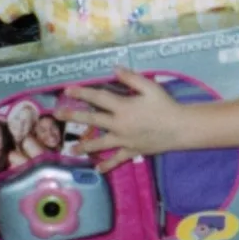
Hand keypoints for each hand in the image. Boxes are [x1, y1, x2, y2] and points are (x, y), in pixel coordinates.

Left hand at [59, 68, 184, 170]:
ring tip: (71, 149)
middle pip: (92, 119)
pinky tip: (98, 169)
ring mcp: (124, 140)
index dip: (81, 93)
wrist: (180, 128)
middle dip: (74, 116)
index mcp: (122, 107)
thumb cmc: (165, 105)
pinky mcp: (132, 151)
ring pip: (100, 143)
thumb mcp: (149, 87)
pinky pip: (117, 159)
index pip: (97, 98)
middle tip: (58, 115)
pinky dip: (108, 165)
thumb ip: (130, 78)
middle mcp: (119, 124)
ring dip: (85, 146)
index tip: (67, 91)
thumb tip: (114, 69)